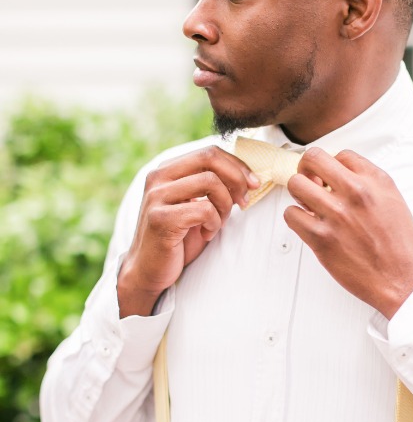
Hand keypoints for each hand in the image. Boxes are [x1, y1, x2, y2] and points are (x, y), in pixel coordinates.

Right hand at [117, 146, 259, 316]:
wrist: (149, 269)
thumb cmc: (178, 238)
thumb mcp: (196, 205)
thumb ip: (211, 186)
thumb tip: (247, 176)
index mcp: (167, 170)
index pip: (209, 152)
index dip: (237, 165)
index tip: (254, 183)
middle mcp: (158, 178)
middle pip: (209, 158)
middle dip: (236, 178)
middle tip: (244, 201)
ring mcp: (156, 197)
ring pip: (210, 182)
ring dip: (225, 205)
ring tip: (218, 223)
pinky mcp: (160, 218)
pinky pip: (204, 209)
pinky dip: (214, 223)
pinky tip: (206, 234)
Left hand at [285, 148, 412, 318]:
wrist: (401, 279)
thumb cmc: (398, 246)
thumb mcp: (393, 201)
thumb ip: (369, 183)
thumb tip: (341, 174)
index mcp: (376, 181)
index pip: (341, 154)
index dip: (332, 166)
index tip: (330, 179)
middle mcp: (356, 192)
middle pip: (313, 159)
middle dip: (307, 169)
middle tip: (311, 183)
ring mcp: (337, 214)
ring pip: (296, 184)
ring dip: (299, 194)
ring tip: (309, 206)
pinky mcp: (321, 238)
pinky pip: (290, 214)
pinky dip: (295, 218)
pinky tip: (309, 225)